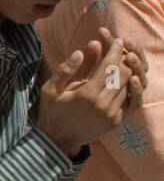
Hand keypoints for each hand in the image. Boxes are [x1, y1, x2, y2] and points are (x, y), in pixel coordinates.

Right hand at [38, 27, 139, 155]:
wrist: (58, 140)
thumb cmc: (52, 111)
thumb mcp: (50, 90)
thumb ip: (65, 70)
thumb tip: (80, 51)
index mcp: (87, 95)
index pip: (109, 66)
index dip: (115, 51)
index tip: (117, 40)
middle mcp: (102, 105)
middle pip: (123, 74)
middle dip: (125, 58)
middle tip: (123, 50)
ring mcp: (110, 114)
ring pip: (128, 86)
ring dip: (129, 71)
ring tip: (124, 61)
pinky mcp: (115, 121)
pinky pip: (128, 99)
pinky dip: (129, 86)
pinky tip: (125, 79)